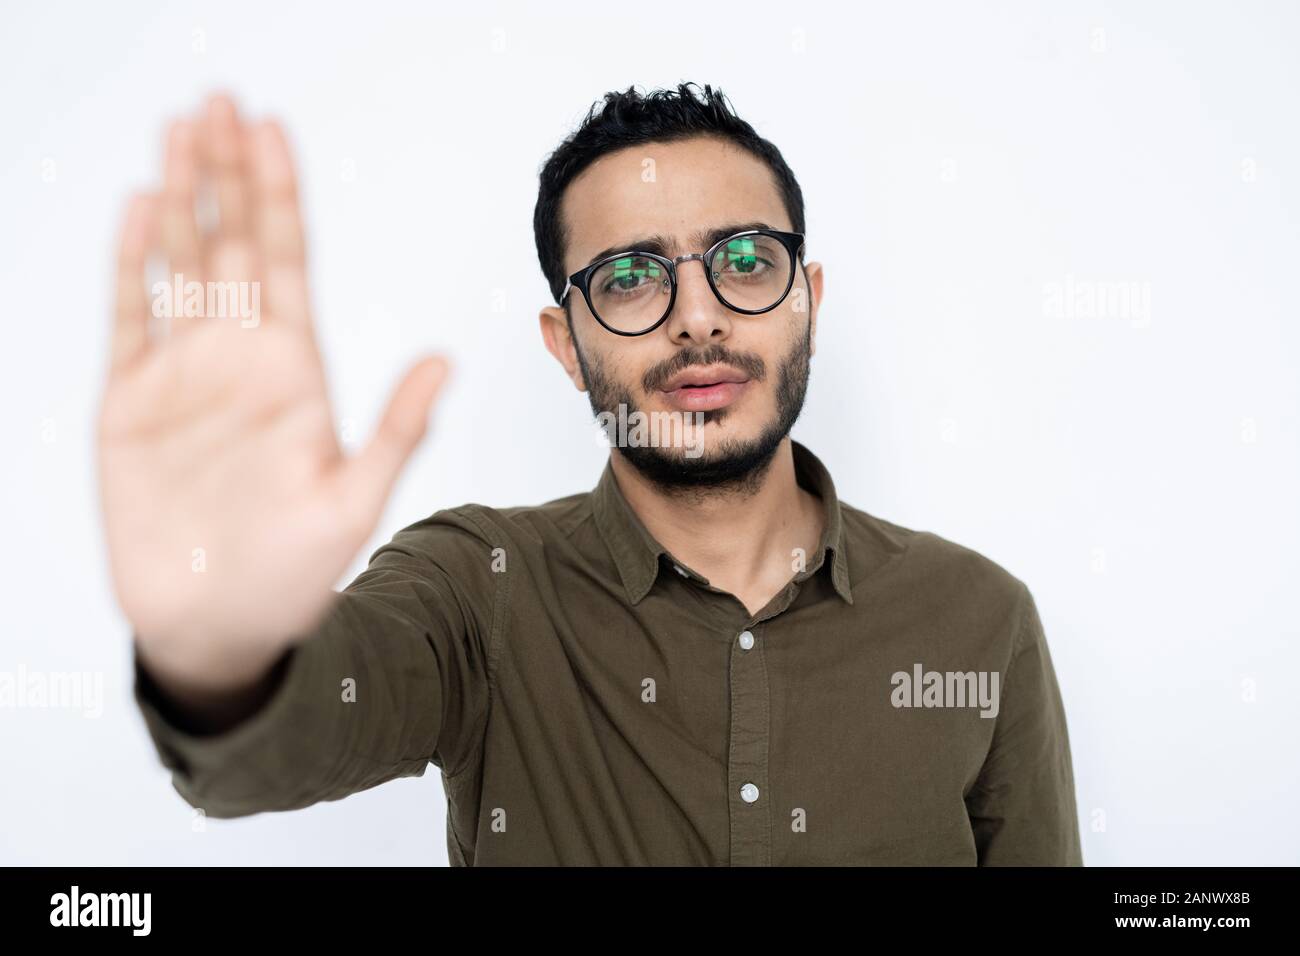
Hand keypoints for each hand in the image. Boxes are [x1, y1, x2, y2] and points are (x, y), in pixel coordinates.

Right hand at [99, 93, 448, 692]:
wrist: (220, 629)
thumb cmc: (294, 575)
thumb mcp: (354, 501)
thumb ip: (395, 428)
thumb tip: (443, 359)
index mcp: (295, 371)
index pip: (287, 262)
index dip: (278, 195)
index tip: (272, 130)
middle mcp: (240, 360)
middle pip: (230, 245)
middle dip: (225, 173)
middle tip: (217, 103)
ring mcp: (184, 377)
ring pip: (179, 267)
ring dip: (177, 200)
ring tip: (177, 134)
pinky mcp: (131, 406)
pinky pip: (129, 321)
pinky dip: (130, 268)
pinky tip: (136, 213)